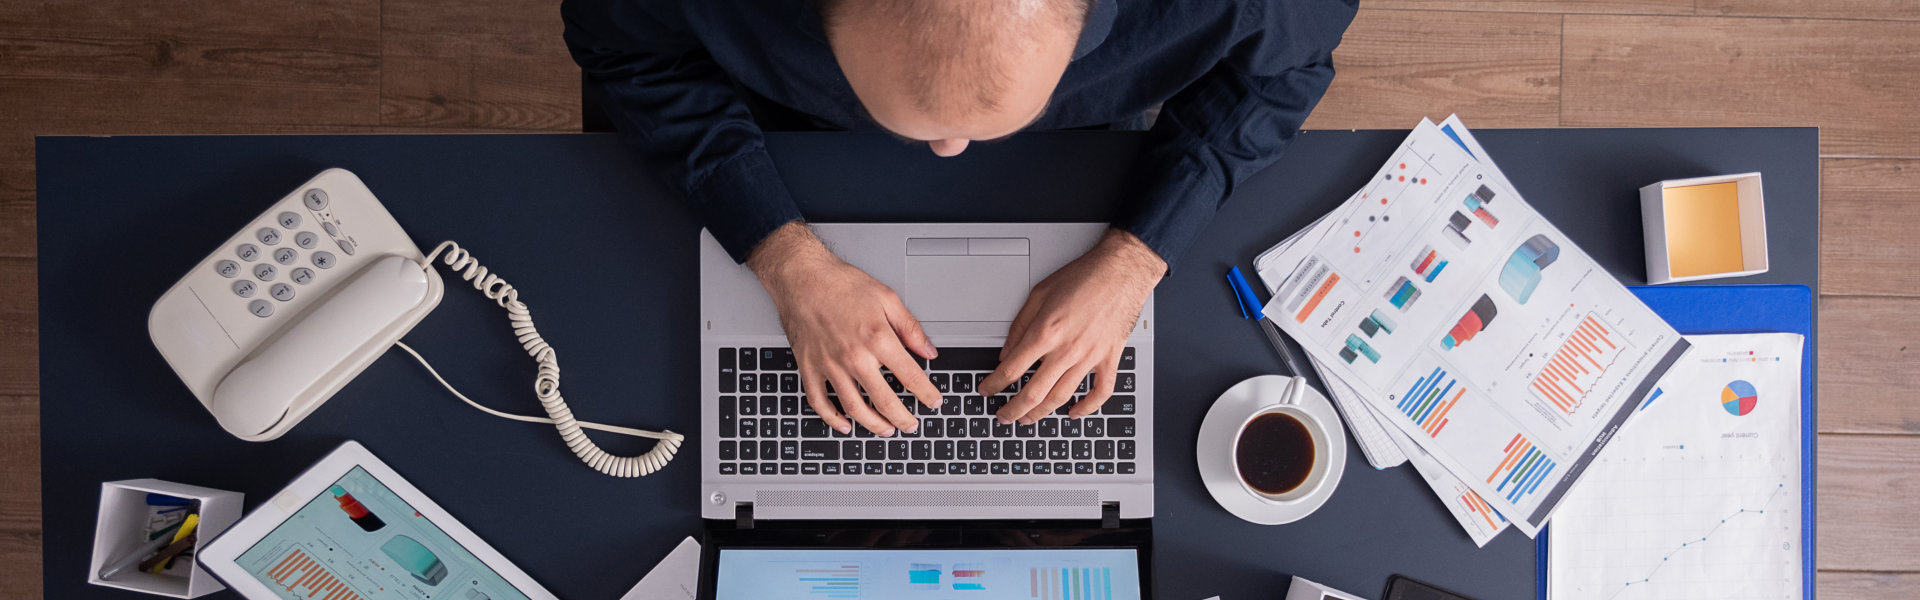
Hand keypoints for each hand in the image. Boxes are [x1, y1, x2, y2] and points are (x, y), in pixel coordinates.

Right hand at [748, 223, 942, 435]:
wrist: (801, 277)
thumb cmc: (841, 283)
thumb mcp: (887, 297)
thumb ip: (910, 328)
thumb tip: (929, 351)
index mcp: (878, 339)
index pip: (911, 377)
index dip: (927, 394)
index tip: (934, 402)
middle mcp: (855, 357)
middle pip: (885, 401)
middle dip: (904, 419)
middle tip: (912, 425)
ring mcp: (830, 366)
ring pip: (854, 408)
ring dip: (873, 424)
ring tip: (886, 429)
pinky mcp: (809, 367)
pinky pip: (820, 401)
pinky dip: (832, 418)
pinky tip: (844, 424)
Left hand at [981, 229, 1164, 423]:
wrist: (1121, 271)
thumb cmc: (1083, 277)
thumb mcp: (1039, 294)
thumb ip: (1020, 326)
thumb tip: (1007, 353)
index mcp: (1045, 332)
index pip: (1011, 369)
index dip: (994, 384)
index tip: (987, 389)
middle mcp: (1066, 349)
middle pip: (1033, 392)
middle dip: (1013, 409)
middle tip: (1003, 416)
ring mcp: (1090, 357)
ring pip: (1061, 396)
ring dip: (1041, 413)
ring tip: (1028, 419)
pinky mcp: (1110, 358)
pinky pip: (1100, 392)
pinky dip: (1087, 407)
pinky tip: (1074, 412)